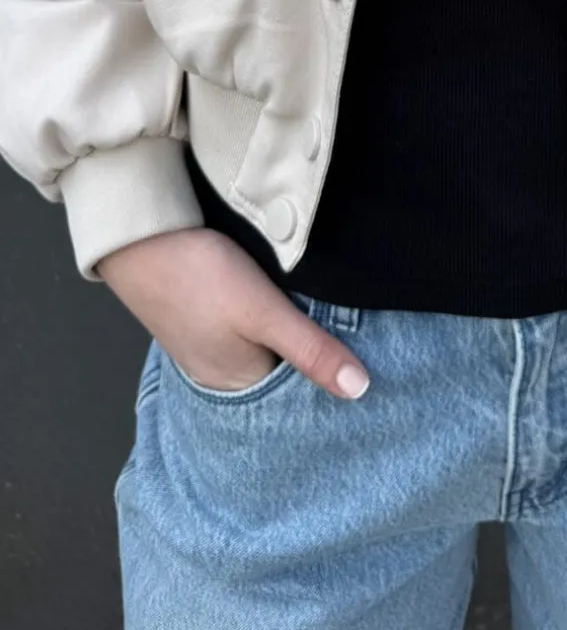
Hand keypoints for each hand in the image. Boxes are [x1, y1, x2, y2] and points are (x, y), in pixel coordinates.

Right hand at [96, 227, 370, 399]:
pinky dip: (265, 316)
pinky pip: (245, 327)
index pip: (300, 392)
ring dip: (288, 329)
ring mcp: (209, 345)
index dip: (330, 369)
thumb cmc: (198, 276)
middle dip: (311, 348)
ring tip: (320, 307)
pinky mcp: (202, 317)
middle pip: (282, 368)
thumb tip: (359, 390)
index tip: (364, 352)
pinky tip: (279, 296)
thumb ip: (310, 349)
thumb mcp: (263, 312)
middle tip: (349, 323)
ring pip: (265, 344)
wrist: (139, 237)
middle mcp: (222, 373)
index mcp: (239, 384)